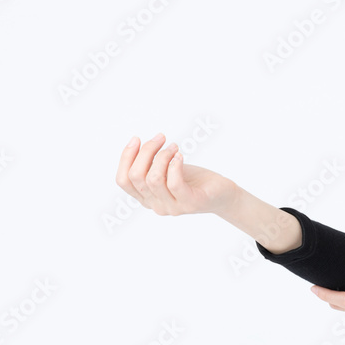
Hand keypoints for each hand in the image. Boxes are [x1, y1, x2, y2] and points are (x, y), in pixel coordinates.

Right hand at [115, 133, 235, 215]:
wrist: (222, 194)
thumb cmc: (193, 180)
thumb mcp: (167, 170)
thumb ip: (151, 164)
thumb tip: (138, 144)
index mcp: (146, 198)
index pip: (122, 180)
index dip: (126, 157)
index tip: (137, 138)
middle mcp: (156, 205)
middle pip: (136, 176)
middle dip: (146, 151)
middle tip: (161, 138)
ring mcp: (173, 207)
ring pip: (153, 179)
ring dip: (162, 156)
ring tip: (175, 147)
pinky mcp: (191, 203)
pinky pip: (174, 183)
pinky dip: (175, 165)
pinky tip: (181, 156)